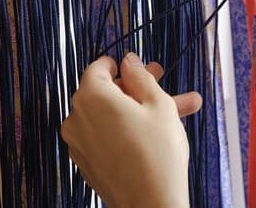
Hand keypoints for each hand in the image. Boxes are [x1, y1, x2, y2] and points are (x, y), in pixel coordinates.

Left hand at [60, 54, 200, 207]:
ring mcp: (79, 143)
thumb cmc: (156, 154)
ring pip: (112, 115)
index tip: (139, 67)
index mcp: (91, 97)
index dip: (121, 65)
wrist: (150, 204)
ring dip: (141, 109)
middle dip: (137, 87)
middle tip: (161, 82)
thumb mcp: (157, 103)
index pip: (98, 68)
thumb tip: (129, 61)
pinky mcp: (87, 162)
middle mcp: (77, 118)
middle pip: (107, 92)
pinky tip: (157, 131)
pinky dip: (128, 129)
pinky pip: (107, 136)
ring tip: (178, 108)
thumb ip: (140, 76)